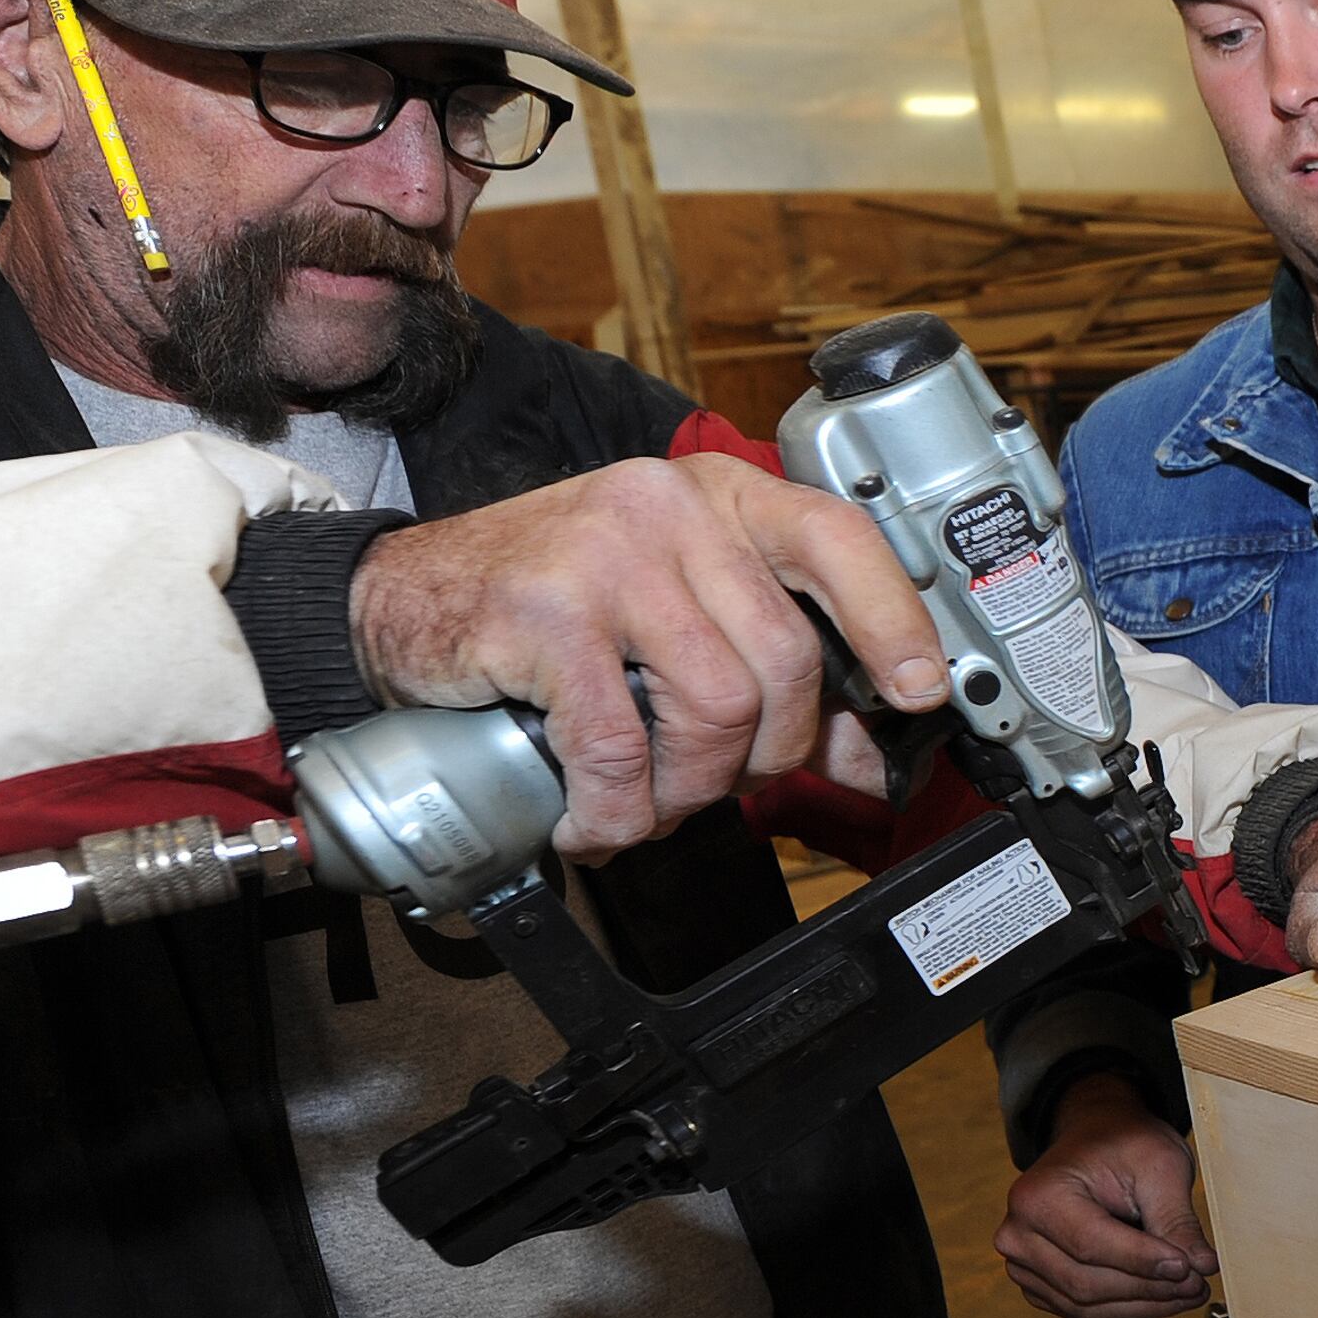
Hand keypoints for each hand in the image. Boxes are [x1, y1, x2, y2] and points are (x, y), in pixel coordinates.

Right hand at [348, 454, 948, 856]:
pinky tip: (592, 819)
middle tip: (712, 784)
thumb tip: (868, 756)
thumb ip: (774, 677)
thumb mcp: (674, 618)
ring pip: (716, 709)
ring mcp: (605, 555)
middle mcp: (669, 510)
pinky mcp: (542, 613)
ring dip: (688, 789)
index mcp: (719, 499)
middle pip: (783, 661)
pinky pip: (619, 747)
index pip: (839, 541)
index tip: (918, 691)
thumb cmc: (551, 609)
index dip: (893, 620)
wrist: (398, 600)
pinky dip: (616, 809)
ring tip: (643, 799)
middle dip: (762, 755)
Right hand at [997, 1077, 1212, 1317]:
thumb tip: (1202, 1266)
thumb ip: (1177, 1220)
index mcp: (1037, 1197)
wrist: (1097, 1141)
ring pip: (1088, 1307)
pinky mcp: (1041, 1287)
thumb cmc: (1124, 1145)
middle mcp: (1018, 1237)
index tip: (1191, 1269)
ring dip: (1145, 1306)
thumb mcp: (1159, 1166)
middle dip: (1149, 1290)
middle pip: (1087, 1284)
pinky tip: (1163, 1297)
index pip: (1091, 1245)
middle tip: (1199, 1284)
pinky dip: (1129, 1311)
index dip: (1144, 1263)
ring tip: (1190, 1292)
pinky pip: (1087, 1314)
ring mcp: (1024, 1267)